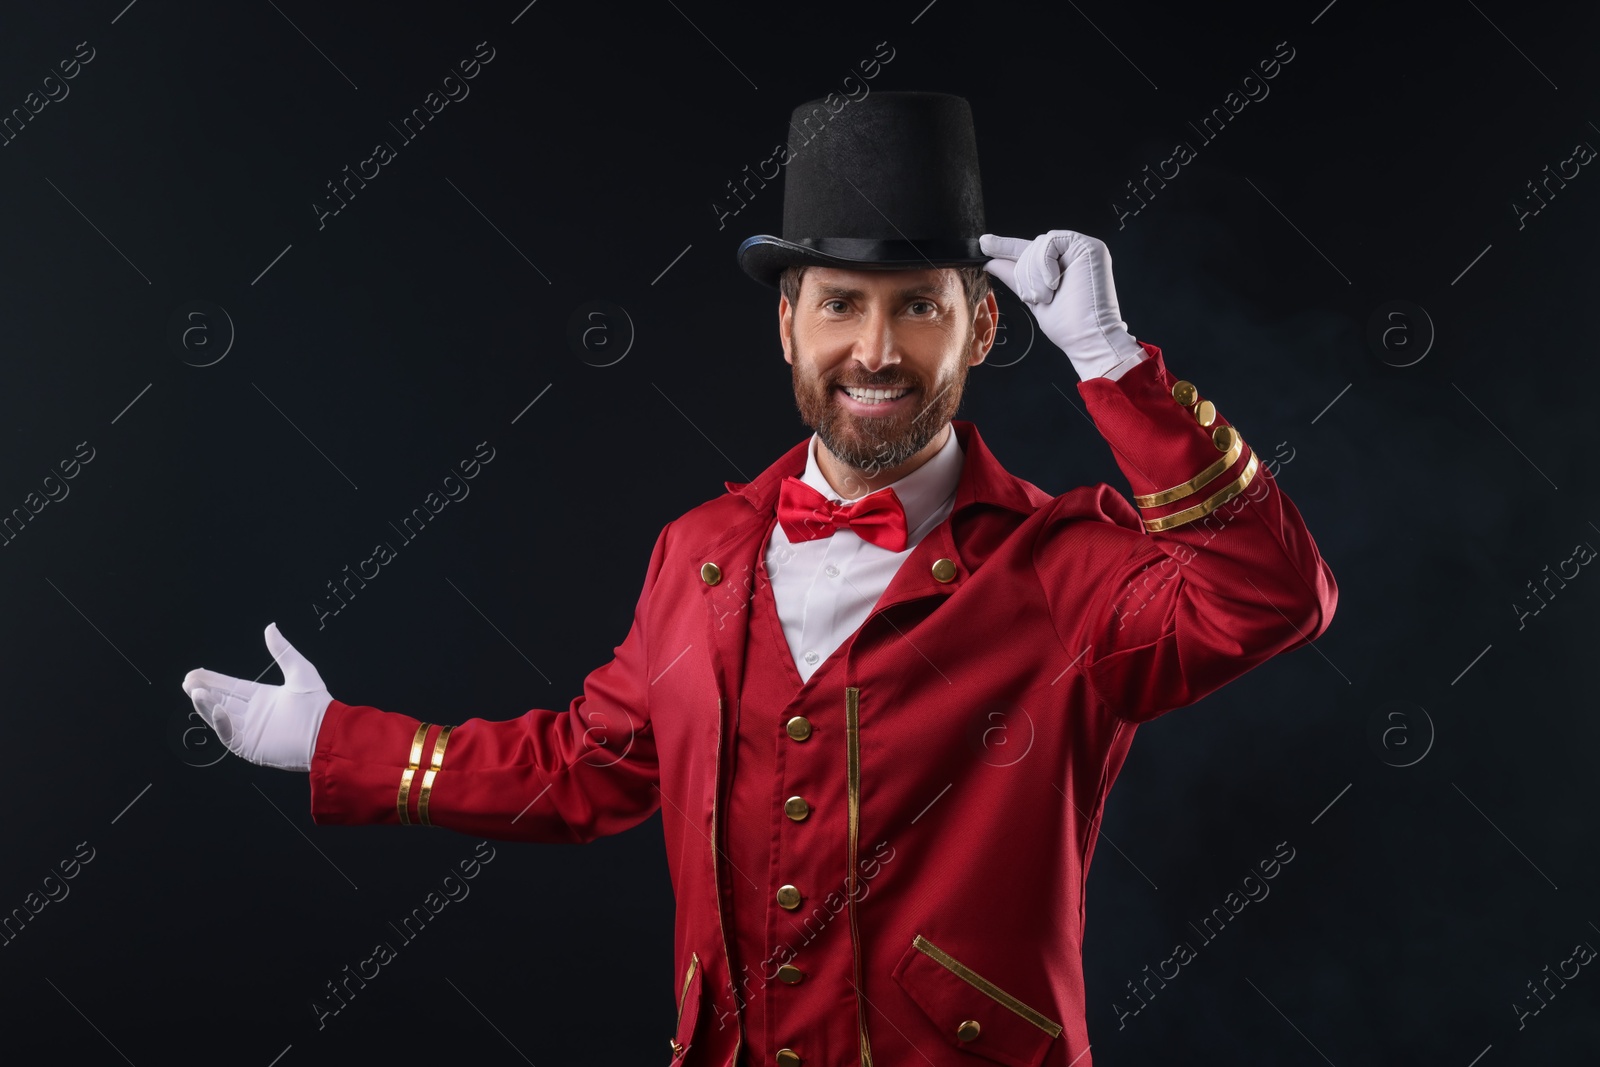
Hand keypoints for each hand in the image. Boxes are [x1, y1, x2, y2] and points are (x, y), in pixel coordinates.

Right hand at [181, 623, 333, 771]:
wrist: (326, 732)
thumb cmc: (317, 704)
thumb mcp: (299, 670)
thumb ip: (282, 650)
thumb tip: (270, 627)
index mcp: (262, 698)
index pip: (232, 687)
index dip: (214, 680)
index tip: (196, 673)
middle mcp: (253, 715)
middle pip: (221, 700)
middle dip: (203, 691)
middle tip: (188, 681)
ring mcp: (250, 732)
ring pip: (221, 716)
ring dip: (206, 704)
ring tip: (195, 691)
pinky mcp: (250, 747)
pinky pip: (229, 734)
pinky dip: (220, 722)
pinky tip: (214, 707)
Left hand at [980, 230, 1144, 379]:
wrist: (1086, 337)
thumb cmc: (1068, 326)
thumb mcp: (1032, 296)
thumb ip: (1015, 276)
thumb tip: (991, 262)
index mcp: (1063, 264)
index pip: (1030, 250)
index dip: (1006, 247)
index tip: (985, 243)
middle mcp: (1074, 254)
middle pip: (1032, 247)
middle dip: (1025, 273)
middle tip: (1035, 297)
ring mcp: (1083, 248)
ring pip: (1039, 244)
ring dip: (1034, 274)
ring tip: (1047, 295)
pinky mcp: (1090, 246)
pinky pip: (1051, 241)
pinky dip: (1044, 264)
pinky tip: (1054, 283)